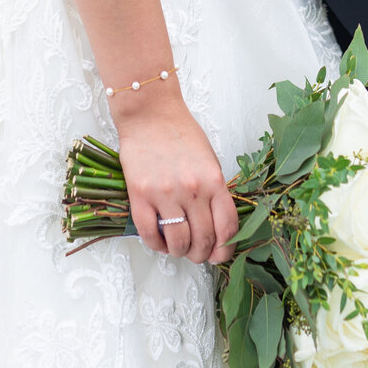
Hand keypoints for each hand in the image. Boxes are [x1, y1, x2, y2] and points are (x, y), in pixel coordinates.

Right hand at [114, 87, 237, 266]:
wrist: (150, 113)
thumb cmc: (181, 133)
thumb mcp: (209, 160)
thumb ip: (214, 192)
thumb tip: (216, 226)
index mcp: (214, 180)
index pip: (228, 229)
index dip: (225, 249)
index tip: (220, 254)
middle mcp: (192, 190)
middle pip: (204, 240)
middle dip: (202, 254)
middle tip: (196, 253)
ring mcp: (165, 193)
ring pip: (178, 242)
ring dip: (180, 252)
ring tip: (177, 247)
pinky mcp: (140, 195)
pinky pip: (150, 234)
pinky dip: (156, 245)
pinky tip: (159, 241)